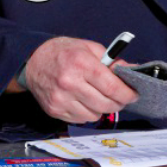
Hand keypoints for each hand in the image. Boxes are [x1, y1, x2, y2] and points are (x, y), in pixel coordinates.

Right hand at [22, 37, 138, 123]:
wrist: (33, 61)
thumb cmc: (62, 52)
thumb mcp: (89, 47)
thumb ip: (111, 61)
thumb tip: (130, 71)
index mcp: (80, 64)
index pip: (112, 87)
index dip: (127, 94)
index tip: (133, 94)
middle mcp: (70, 83)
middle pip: (106, 104)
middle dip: (118, 102)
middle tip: (119, 97)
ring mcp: (61, 99)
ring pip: (95, 115)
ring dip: (101, 108)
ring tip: (97, 95)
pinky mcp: (54, 110)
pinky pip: (81, 119)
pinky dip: (87, 112)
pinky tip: (82, 100)